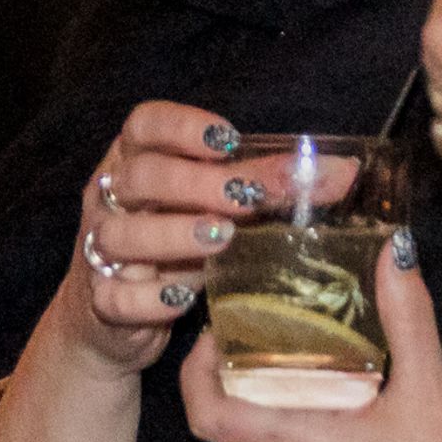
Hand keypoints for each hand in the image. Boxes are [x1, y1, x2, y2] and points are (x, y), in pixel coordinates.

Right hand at [57, 102, 309, 375]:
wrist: (116, 317)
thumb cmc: (180, 245)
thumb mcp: (217, 208)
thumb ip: (268, 186)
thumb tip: (344, 173)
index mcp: (135, 159)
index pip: (145, 124)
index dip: (183, 126)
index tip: (229, 140)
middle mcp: (110, 197)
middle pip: (140, 176)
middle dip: (195, 183)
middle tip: (247, 198)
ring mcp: (98, 249)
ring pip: (121, 235)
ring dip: (173, 235)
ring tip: (221, 240)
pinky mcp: (99, 301)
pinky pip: (116, 295)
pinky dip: (150, 296)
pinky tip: (184, 296)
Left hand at [177, 236, 441, 441]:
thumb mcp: (431, 385)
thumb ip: (406, 314)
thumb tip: (394, 252)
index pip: (209, 417)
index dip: (196, 372)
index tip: (214, 334)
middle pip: (235, 429)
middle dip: (237, 381)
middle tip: (262, 335)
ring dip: (272, 411)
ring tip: (306, 366)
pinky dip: (300, 440)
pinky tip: (344, 414)